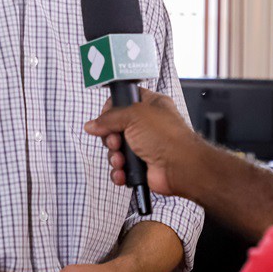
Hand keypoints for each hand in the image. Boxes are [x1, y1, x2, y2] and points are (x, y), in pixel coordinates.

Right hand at [83, 88, 204, 198]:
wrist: (180, 167)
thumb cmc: (167, 137)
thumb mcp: (134, 115)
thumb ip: (109, 118)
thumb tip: (92, 124)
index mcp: (151, 105)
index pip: (125, 100)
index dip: (112, 108)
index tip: (106, 116)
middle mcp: (148, 125)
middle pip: (116, 127)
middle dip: (110, 137)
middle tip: (116, 141)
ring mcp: (145, 146)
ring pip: (116, 149)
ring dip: (114, 156)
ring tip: (121, 160)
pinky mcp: (142, 166)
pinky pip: (121, 168)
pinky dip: (119, 171)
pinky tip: (123, 172)